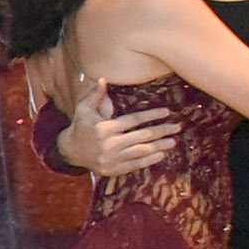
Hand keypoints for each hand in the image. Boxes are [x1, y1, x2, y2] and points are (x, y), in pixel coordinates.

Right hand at [59, 78, 177, 178]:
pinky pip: (135, 164)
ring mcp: (112, 158)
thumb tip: (103, 79)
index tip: (167, 111)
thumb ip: (95, 95)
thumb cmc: (80, 126)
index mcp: (104, 128)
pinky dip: (149, 160)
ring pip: (141, 151)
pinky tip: (161, 154)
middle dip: (162, 130)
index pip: (133, 120)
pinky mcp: (113, 169)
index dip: (151, 115)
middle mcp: (109, 144)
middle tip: (178, 127)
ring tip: (174, 141)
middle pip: (142, 136)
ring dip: (160, 146)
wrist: (70, 151)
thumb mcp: (84, 109)